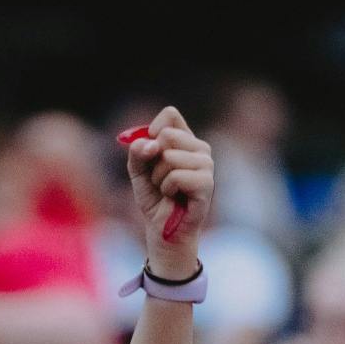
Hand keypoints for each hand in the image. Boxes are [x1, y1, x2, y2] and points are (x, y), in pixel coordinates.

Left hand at [122, 107, 213, 279]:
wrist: (162, 229)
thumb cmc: (154, 199)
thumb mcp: (138, 171)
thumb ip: (137, 151)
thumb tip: (151, 143)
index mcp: (185, 140)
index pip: (170, 114)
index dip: (152, 132)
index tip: (149, 153)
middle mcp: (200, 148)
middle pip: (167, 134)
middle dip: (153, 160)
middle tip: (159, 178)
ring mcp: (206, 164)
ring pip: (169, 156)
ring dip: (159, 178)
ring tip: (167, 190)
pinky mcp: (207, 183)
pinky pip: (176, 175)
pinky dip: (167, 188)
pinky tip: (174, 197)